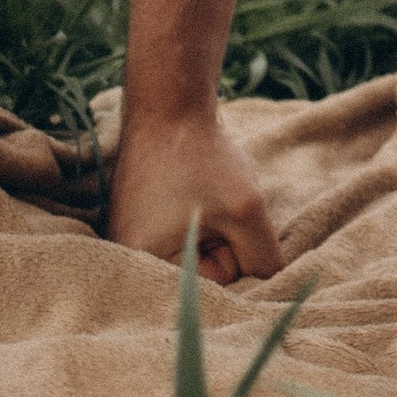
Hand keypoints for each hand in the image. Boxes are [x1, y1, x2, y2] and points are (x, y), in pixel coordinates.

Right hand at [108, 106, 284, 284]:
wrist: (168, 107)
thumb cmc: (203, 157)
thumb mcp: (246, 210)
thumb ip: (263, 258)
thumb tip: (268, 289)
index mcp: (144, 265)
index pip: (212, 287)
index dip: (233, 250)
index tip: (226, 214)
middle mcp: (128, 261)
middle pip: (201, 274)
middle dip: (220, 241)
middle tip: (212, 201)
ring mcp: (128, 242)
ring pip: (195, 254)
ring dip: (211, 229)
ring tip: (200, 193)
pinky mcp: (136, 224)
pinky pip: (181, 238)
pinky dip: (196, 218)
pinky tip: (190, 191)